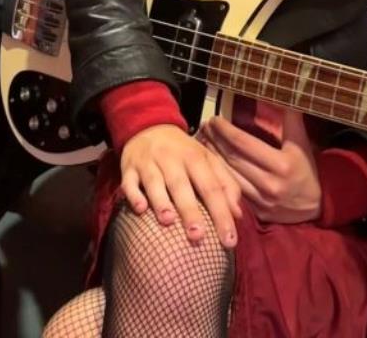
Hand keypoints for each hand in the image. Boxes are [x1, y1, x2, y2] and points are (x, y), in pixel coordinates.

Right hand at [120, 124, 242, 248]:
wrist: (148, 125)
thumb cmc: (183, 151)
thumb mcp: (207, 159)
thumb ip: (225, 184)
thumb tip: (237, 214)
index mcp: (195, 157)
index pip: (211, 187)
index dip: (221, 213)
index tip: (229, 241)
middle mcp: (171, 158)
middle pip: (181, 185)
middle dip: (190, 210)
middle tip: (198, 236)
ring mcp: (148, 162)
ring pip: (154, 181)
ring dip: (161, 201)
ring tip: (168, 221)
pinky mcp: (128, 167)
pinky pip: (128, 181)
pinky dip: (133, 194)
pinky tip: (139, 209)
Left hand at [198, 110, 321, 223]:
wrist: (317, 206)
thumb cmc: (306, 169)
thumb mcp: (301, 143)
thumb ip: (292, 119)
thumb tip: (285, 95)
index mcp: (281, 164)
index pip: (244, 143)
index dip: (226, 130)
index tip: (215, 119)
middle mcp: (270, 184)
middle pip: (232, 158)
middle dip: (215, 139)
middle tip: (204, 126)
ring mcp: (261, 201)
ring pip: (228, 175)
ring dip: (212, 157)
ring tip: (203, 140)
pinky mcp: (256, 213)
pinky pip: (232, 192)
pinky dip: (219, 175)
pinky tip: (210, 164)